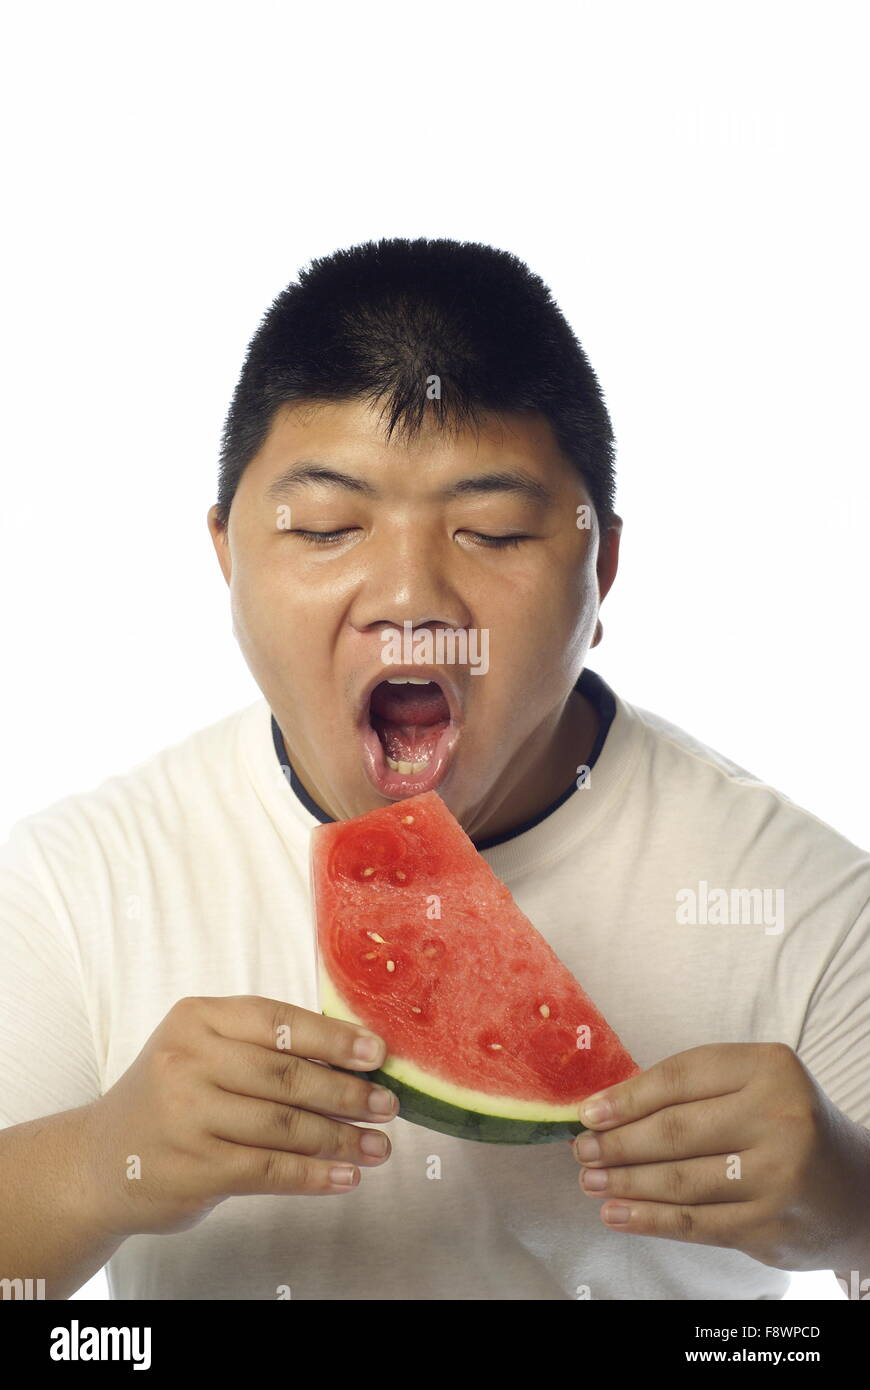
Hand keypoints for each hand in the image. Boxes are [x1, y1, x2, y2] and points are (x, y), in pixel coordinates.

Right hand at [80, 995, 397, 1237]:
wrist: (103, 1159)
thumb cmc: (173, 1097)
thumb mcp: (204, 1052)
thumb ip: (264, 1048)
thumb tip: (352, 1059)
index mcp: (197, 1019)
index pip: (278, 1021)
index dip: (334, 1037)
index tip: (378, 1053)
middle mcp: (188, 1061)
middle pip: (286, 1075)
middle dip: (346, 1092)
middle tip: (387, 1104)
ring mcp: (187, 1115)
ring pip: (283, 1125)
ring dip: (339, 1138)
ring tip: (377, 1146)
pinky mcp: (194, 1167)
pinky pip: (269, 1170)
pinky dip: (313, 1174)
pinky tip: (344, 1176)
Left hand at [571, 1042, 869, 1269]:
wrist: (853, 1190)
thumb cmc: (784, 1125)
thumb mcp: (753, 1087)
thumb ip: (694, 1091)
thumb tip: (607, 1108)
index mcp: (769, 1068)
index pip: (680, 1079)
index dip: (626, 1097)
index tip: (588, 1113)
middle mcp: (779, 1117)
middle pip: (675, 1131)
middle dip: (618, 1143)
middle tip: (581, 1150)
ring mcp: (778, 1174)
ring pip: (680, 1180)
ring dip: (625, 1182)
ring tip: (590, 1180)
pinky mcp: (770, 1224)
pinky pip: (694, 1222)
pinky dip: (648, 1219)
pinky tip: (616, 1213)